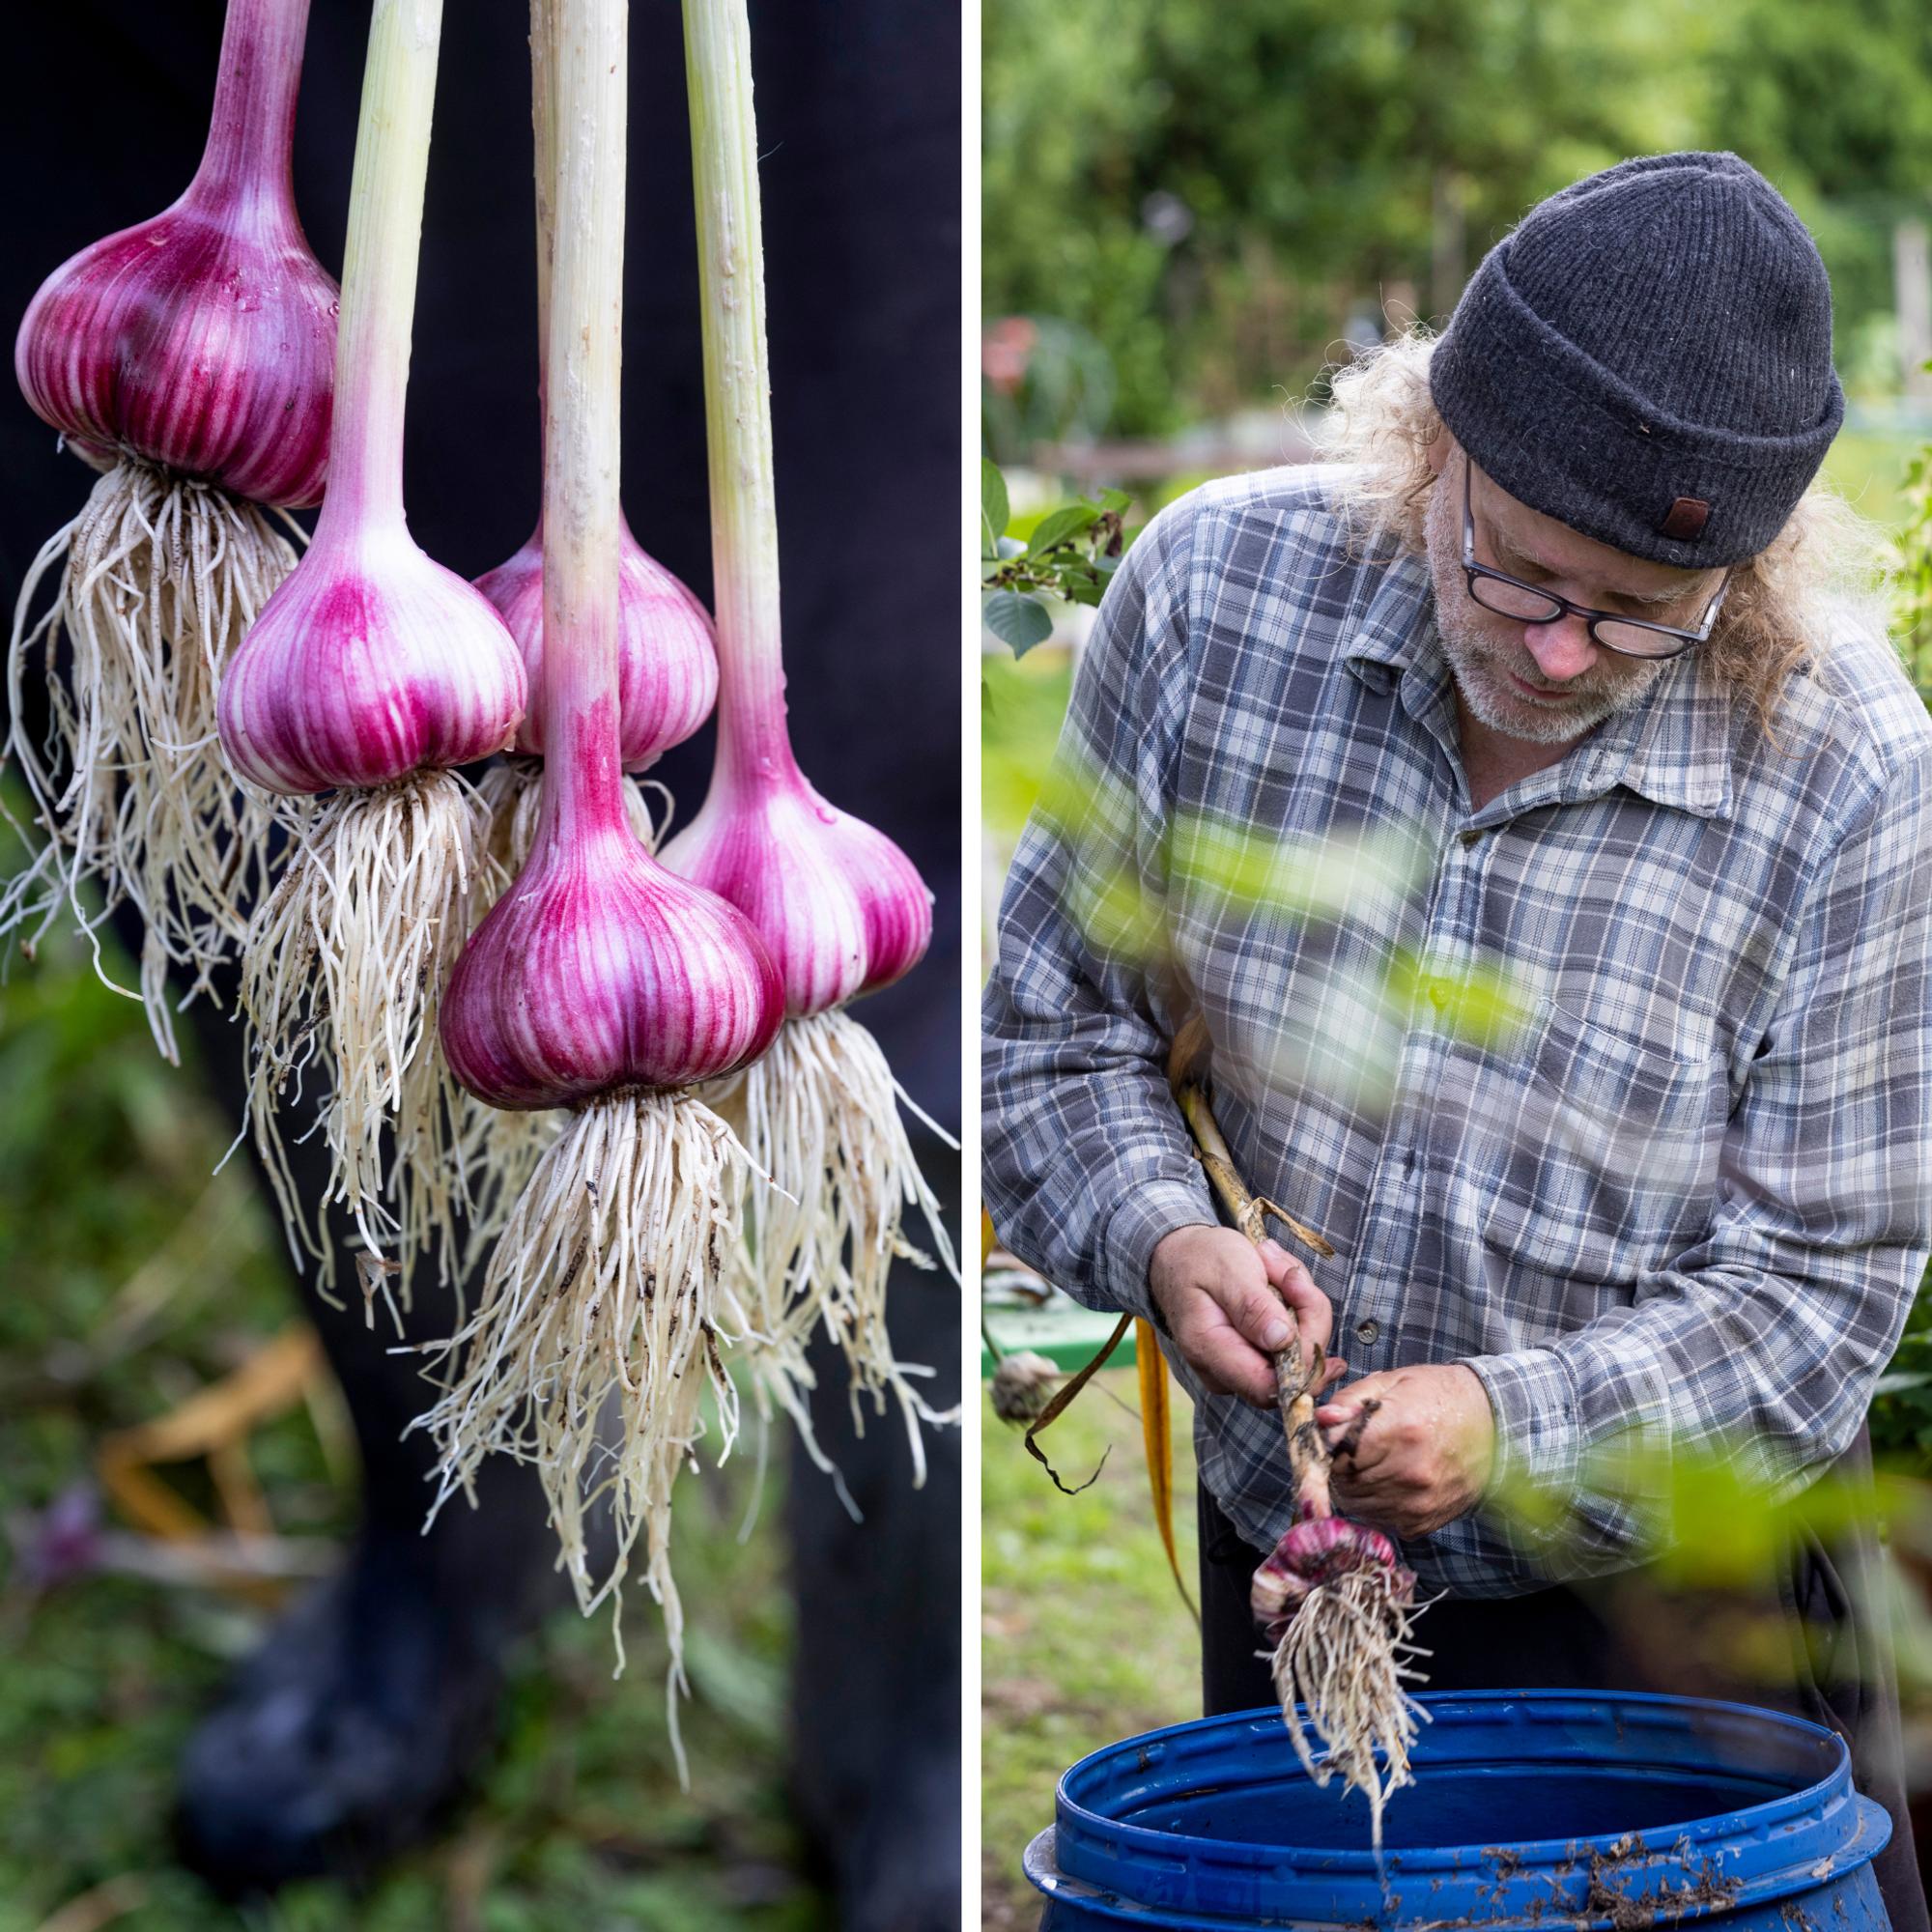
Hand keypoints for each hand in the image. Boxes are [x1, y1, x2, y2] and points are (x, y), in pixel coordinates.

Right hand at [1147, 1227, 1340, 1407]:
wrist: (1181, 1257)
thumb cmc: (1200, 1258)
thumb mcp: (1226, 1268)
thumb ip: (1253, 1306)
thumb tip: (1282, 1342)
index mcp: (1208, 1350)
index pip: (1269, 1387)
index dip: (1305, 1357)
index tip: (1310, 1306)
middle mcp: (1223, 1371)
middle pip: (1293, 1369)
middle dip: (1306, 1315)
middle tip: (1290, 1272)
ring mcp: (1240, 1368)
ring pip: (1300, 1353)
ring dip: (1302, 1305)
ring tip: (1275, 1267)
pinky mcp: (1254, 1358)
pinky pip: (1293, 1344)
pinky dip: (1296, 1309)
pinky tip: (1278, 1281)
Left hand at [1315, 1363, 1494, 1538]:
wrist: (1493, 1422)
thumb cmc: (1437, 1395)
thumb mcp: (1392, 1382)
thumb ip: (1350, 1400)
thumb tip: (1320, 1419)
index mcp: (1399, 1431)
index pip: (1336, 1453)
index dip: (1330, 1445)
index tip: (1336, 1437)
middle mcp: (1409, 1473)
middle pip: (1343, 1482)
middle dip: (1340, 1466)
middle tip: (1355, 1448)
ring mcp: (1418, 1503)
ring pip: (1356, 1505)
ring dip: (1355, 1487)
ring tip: (1374, 1463)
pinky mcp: (1424, 1523)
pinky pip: (1379, 1520)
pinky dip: (1376, 1504)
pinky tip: (1391, 1481)